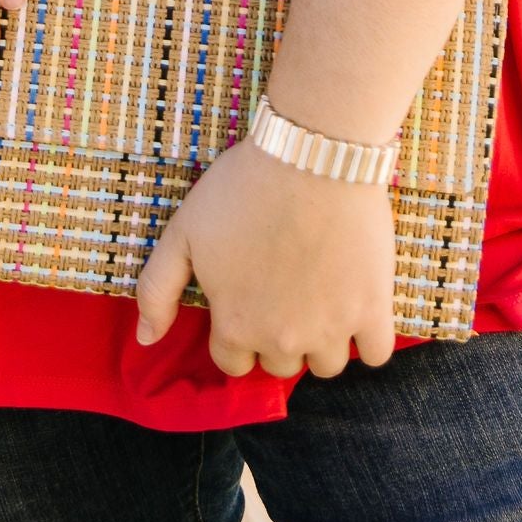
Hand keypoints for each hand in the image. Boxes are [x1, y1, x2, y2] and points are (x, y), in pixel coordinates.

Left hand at [133, 134, 396, 378]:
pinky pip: (375, 353)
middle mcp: (282, 340)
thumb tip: (146, 340)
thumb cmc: (243, 189)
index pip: (233, 363)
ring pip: (327, 365)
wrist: (311, 156)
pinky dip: (369, 338)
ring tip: (321, 297)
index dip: (237, 335)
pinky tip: (359, 307)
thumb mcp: (182, 232)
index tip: (248, 302)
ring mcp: (332, 329)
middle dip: (279, 337)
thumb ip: (157, 290)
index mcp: (235, 325)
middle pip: (280, 365)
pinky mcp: (373, 311)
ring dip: (323, 341)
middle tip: (285, 292)